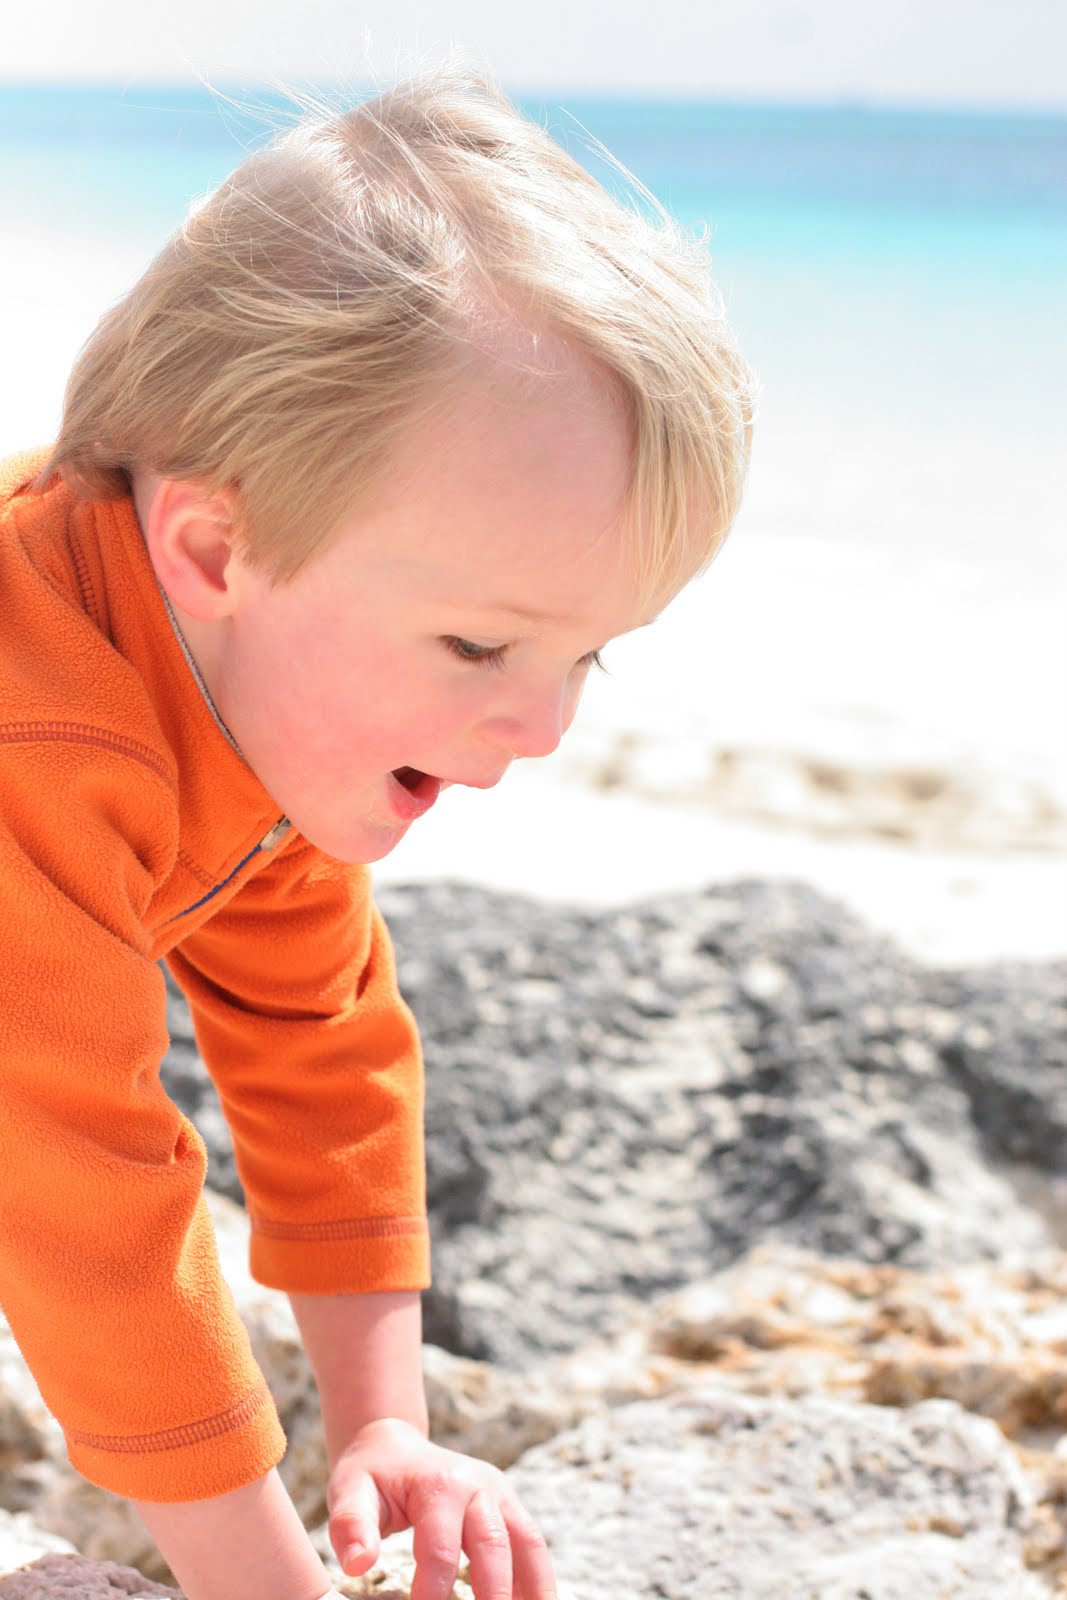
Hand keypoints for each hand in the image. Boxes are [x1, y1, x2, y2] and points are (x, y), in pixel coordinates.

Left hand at [327, 1417, 555, 1599]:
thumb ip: (352, 1527)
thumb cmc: (371, 1477)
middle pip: (493, 1546)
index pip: (440, 1549)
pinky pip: (531, 1544)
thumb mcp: (350, 1492)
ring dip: (533, 1588)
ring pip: (527, 1543)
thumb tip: (357, 1564)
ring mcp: (498, 1494)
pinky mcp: (508, 1507)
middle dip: (493, 1596)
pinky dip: (537, 1579)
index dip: (433, 1594)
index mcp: (438, 1484)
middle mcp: (477, 1486)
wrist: (395, 1448)